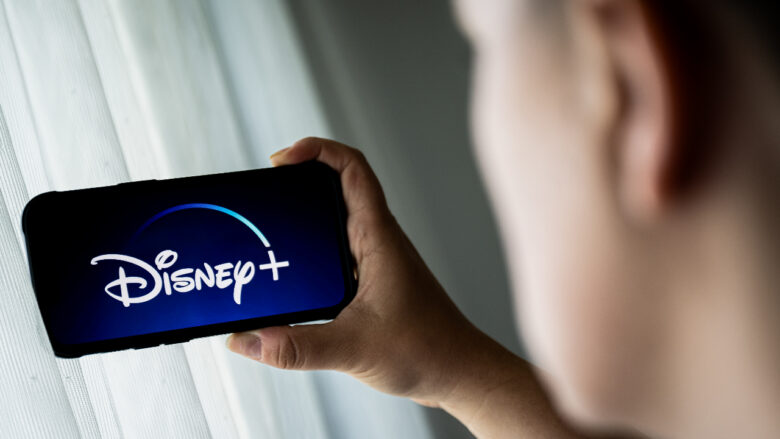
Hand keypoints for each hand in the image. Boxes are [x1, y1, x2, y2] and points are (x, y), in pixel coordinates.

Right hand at [226, 137, 493, 402]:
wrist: (458, 371)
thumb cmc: (427, 350)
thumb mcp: (353, 349)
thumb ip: (297, 347)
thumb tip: (247, 340)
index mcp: (379, 239)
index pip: (352, 170)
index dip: (317, 150)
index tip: (281, 159)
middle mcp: (378, 240)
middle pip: (339, 185)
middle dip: (301, 177)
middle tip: (265, 189)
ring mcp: (376, 259)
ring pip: (338, 217)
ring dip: (306, 211)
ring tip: (270, 223)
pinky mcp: (372, 279)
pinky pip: (338, 248)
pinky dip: (313, 246)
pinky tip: (292, 269)